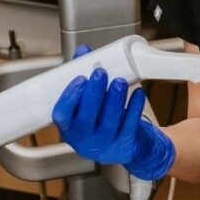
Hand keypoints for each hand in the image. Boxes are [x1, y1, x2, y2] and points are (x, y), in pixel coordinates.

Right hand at [51, 46, 174, 179]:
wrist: (125, 147)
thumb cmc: (101, 121)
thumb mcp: (86, 104)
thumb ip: (83, 77)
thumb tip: (83, 51)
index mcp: (69, 128)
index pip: (61, 115)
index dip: (69, 97)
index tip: (80, 78)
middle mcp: (84, 140)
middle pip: (87, 117)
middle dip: (94, 93)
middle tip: (100, 73)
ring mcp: (105, 144)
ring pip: (110, 121)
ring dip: (115, 98)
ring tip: (119, 81)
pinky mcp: (125, 145)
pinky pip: (131, 125)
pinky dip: (135, 107)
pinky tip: (138, 93)